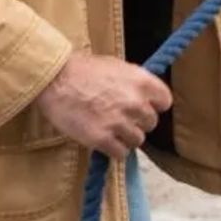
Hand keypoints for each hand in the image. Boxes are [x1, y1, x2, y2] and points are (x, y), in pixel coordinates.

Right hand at [34, 49, 171, 158]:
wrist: (55, 80)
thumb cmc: (82, 69)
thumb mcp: (116, 66)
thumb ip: (134, 82)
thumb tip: (143, 95)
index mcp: (141, 81)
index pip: (165, 102)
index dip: (154, 106)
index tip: (144, 108)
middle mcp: (135, 103)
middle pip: (151, 123)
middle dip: (138, 122)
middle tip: (121, 119)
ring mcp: (119, 122)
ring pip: (137, 141)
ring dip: (126, 138)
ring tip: (111, 130)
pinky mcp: (102, 139)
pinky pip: (120, 154)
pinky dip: (114, 150)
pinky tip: (104, 141)